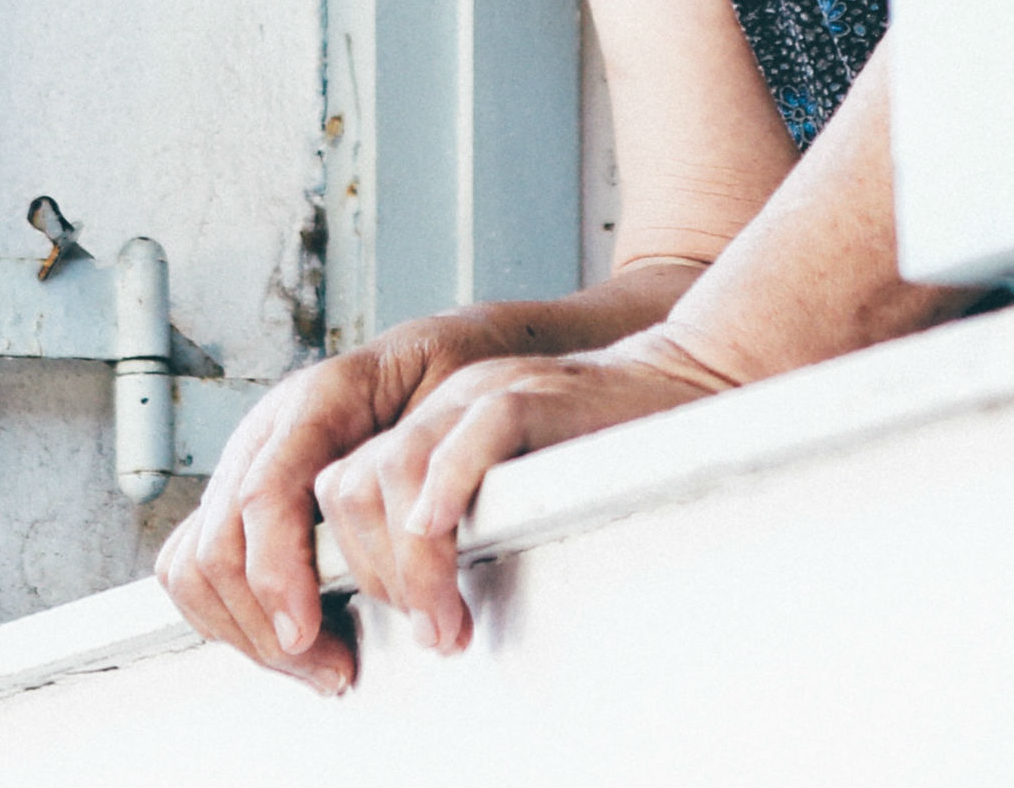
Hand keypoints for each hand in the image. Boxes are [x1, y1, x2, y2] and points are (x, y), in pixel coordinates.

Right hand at [156, 319, 486, 694]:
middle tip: (333, 670)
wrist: (433, 357)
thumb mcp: (457, 398)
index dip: (275, 573)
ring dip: (245, 632)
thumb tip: (428, 536)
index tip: (304, 634)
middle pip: (217, 545)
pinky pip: (193, 564)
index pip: (264, 495)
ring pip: (194, 565)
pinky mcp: (237, 498)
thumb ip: (436, 457)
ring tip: (317, 665)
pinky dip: (226, 616)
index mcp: (318, 399)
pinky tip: (285, 641)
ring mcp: (244, 464)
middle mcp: (267, 431)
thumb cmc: (449, 379)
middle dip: (263, 626)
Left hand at [312, 333, 731, 656]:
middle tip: (429, 631)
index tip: (380, 629)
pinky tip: (451, 537)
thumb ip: (452, 524)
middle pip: (350, 489)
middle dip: (374, 578)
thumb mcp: (504, 487)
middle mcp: (439, 404)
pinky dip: (450, 489)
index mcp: (421, 424)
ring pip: (396, 471)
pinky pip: (475, 435)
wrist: (678, 383)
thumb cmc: (599, 452)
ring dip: (413, 565)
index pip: (335, 494)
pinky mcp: (537, 396)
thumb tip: (410, 608)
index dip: (342, 569)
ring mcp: (483, 393)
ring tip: (447, 620)